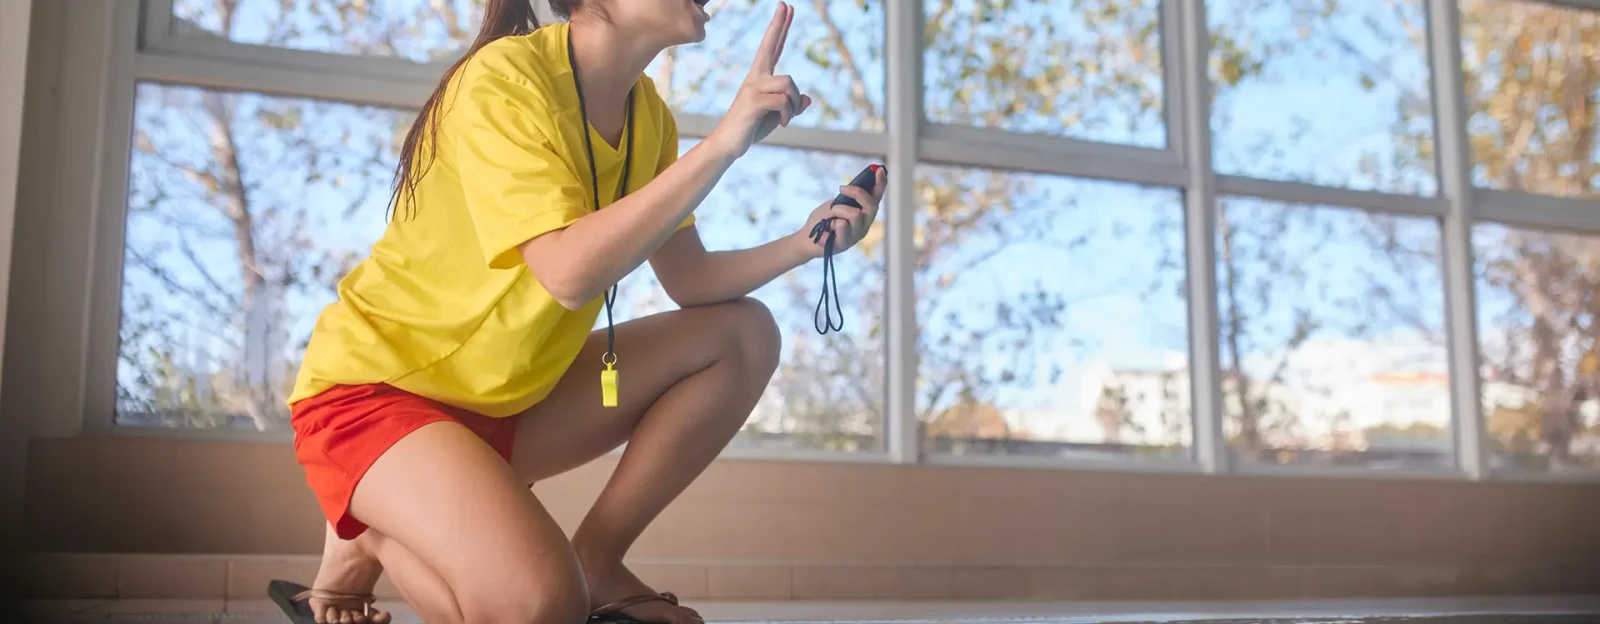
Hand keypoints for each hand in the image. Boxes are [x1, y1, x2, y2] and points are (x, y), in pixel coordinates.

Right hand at [708, 2, 810, 158]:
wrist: (729, 144)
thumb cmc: (751, 129)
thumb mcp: (776, 116)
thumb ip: (791, 106)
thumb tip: (808, 99)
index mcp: (760, 77)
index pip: (772, 47)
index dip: (780, 28)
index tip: (786, 7)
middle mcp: (755, 77)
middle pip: (770, 46)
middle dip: (780, 25)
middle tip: (788, 4)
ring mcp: (753, 87)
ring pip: (789, 83)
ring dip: (794, 103)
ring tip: (788, 117)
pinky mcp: (754, 101)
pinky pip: (784, 101)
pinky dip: (789, 114)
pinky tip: (783, 124)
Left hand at [795, 166, 885, 259]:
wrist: (806, 238)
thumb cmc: (822, 220)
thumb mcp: (835, 204)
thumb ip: (847, 199)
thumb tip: (855, 189)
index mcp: (863, 214)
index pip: (876, 198)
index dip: (880, 184)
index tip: (879, 170)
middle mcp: (864, 225)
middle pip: (871, 206)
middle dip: (857, 193)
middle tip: (841, 188)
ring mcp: (856, 236)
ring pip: (855, 215)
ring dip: (838, 210)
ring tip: (830, 218)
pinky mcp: (845, 244)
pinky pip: (842, 226)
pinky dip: (830, 223)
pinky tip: (826, 230)